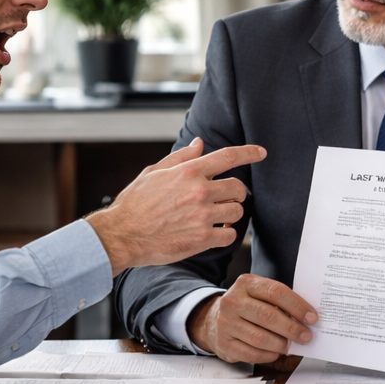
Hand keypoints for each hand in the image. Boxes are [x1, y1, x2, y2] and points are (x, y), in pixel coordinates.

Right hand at [87, 138, 265, 273]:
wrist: (122, 235)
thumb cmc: (135, 203)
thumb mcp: (153, 173)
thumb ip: (180, 158)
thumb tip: (199, 144)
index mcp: (188, 172)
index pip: (228, 157)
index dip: (249, 153)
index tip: (261, 153)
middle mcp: (199, 191)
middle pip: (239, 188)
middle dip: (236, 193)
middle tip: (226, 199)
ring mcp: (202, 216)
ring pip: (237, 212)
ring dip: (230, 214)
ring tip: (216, 217)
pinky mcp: (202, 239)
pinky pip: (230, 235)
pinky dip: (225, 235)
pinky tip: (213, 233)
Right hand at [187, 274, 316, 363]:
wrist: (213, 320)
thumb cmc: (247, 306)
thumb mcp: (259, 294)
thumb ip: (279, 301)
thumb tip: (307, 318)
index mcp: (246, 283)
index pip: (276, 292)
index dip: (297, 306)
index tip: (312, 318)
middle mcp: (232, 301)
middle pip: (268, 316)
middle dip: (292, 328)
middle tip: (306, 336)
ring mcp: (225, 323)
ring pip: (260, 338)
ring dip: (281, 344)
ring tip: (290, 346)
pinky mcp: (223, 343)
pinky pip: (251, 353)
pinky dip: (268, 355)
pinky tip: (276, 352)